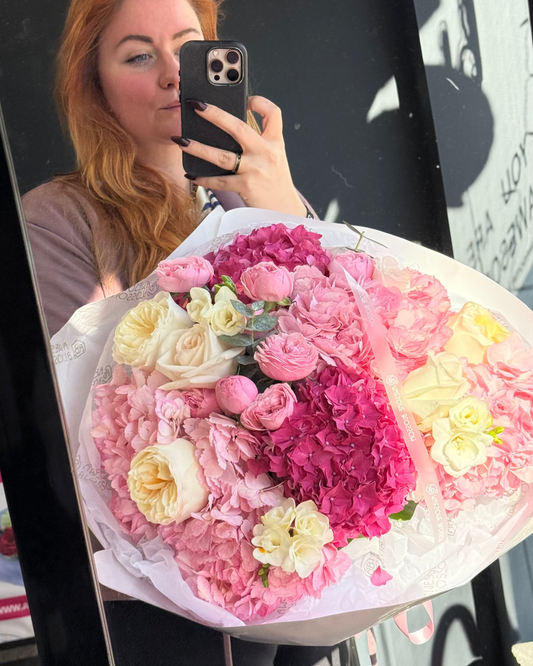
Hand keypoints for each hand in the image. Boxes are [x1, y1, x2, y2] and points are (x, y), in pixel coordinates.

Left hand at [173, 96, 306, 216]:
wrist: (284, 211)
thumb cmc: (275, 184)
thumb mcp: (275, 158)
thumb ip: (259, 143)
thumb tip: (227, 130)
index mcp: (275, 143)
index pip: (273, 114)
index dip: (260, 102)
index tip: (247, 99)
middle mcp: (266, 153)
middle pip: (238, 127)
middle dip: (215, 114)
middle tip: (196, 105)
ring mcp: (255, 170)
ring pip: (222, 156)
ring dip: (198, 148)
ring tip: (181, 141)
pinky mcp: (246, 186)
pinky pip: (220, 181)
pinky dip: (204, 178)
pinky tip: (192, 174)